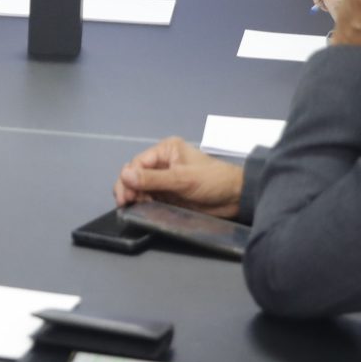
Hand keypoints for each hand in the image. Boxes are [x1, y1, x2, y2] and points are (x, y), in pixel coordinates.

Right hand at [112, 137, 244, 215]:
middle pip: (135, 175)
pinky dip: (143, 204)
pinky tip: (142, 210)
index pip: (138, 163)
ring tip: (135, 208)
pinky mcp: (168, 195)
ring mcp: (164, 180)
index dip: (128, 179)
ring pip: (139, 187)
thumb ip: (152, 179)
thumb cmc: (213, 181)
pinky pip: (149, 198)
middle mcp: (162, 163)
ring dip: (135, 197)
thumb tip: (124, 175)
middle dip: (128, 188)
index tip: (126, 196)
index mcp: (166, 151)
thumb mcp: (182, 179)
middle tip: (127, 204)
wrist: (236, 199)